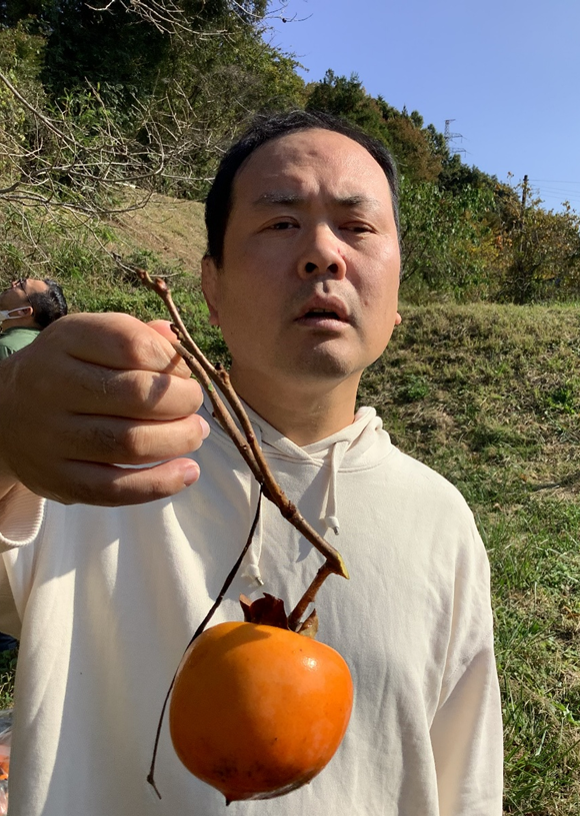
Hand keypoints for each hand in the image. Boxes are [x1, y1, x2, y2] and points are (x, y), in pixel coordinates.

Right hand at [0, 313, 207, 505]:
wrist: (5, 415)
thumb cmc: (67, 372)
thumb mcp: (90, 340)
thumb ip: (135, 336)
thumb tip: (176, 341)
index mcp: (65, 340)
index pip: (130, 344)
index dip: (172, 361)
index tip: (186, 373)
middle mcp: (52, 385)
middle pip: (135, 396)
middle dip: (182, 402)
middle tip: (195, 405)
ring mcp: (52, 436)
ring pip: (129, 443)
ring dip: (177, 440)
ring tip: (195, 434)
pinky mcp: (57, 478)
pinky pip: (115, 488)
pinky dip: (160, 483)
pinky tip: (187, 472)